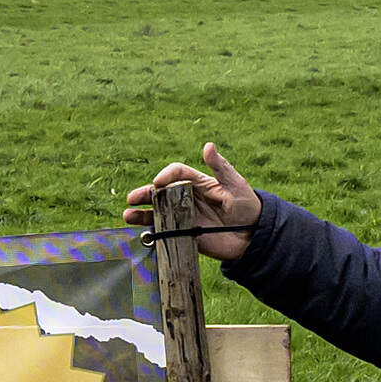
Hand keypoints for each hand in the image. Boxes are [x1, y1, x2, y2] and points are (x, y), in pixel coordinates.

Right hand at [123, 144, 263, 261]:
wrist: (253, 236)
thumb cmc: (247, 205)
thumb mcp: (235, 184)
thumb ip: (220, 167)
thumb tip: (208, 146)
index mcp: (197, 182)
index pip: (176, 173)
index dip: (166, 175)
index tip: (158, 182)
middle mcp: (186, 198)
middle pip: (160, 192)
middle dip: (144, 194)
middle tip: (132, 198)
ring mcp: (184, 216)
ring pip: (157, 212)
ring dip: (141, 213)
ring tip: (128, 215)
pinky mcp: (184, 234)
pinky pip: (164, 232)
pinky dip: (151, 232)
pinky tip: (142, 233)